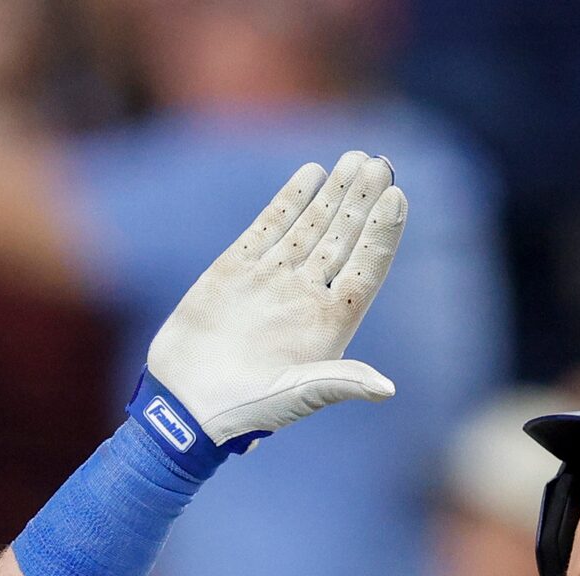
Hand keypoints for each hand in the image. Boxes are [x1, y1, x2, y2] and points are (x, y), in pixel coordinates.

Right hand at [133, 151, 406, 465]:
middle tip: (379, 164)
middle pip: (342, 239)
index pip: (366, 269)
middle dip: (361, 201)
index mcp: (330, 324)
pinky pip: (268, 227)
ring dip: (333, 194)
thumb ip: (338, 383)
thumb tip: (386, 389)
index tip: (396, 197)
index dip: (382, 234)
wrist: (183, 405)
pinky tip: (310, 174)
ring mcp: (271, 280)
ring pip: (310, 226)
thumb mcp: (294, 398)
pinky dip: (289, 201)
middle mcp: (305, 297)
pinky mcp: (234, 270)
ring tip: (355, 160)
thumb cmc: (243, 411)